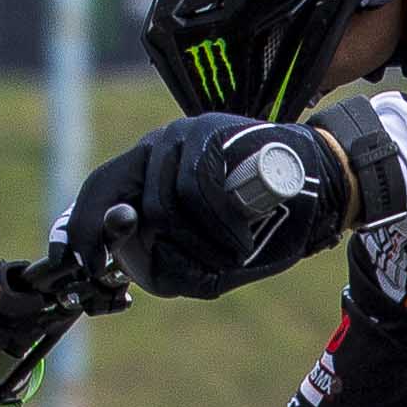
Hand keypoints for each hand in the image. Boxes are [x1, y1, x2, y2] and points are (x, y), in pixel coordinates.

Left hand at [71, 114, 349, 299]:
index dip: (84, 233)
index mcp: (146, 171)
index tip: (84, 269)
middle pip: (120, 202)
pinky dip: (218, 227)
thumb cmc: (262, 222)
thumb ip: (167, 262)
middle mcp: (155, 147)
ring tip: (233, 255)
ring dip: (197, 247)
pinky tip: (242, 242)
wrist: (322, 184)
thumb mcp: (207, 251)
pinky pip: (195, 190)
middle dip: (140, 248)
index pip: (98, 194)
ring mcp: (181, 135)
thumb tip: (128, 263)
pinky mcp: (211, 131)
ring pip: (160, 206)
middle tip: (174, 274)